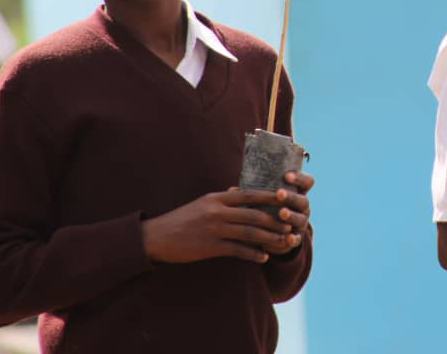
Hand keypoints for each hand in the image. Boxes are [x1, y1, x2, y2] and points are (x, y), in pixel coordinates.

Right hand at [141, 189, 294, 263]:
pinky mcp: (210, 247)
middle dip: (274, 220)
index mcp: (217, 198)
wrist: (157, 237)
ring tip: (283, 241)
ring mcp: (214, 230)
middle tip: (290, 224)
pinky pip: (238, 250)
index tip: (285, 199)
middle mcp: (217, 211)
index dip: (269, 197)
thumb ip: (222, 197)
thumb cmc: (181, 219)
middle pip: (253, 214)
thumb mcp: (202, 203)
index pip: (249, 194)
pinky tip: (264, 257)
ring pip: (249, 233)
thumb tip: (238, 189)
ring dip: (269, 238)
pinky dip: (253, 254)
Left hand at [261, 170, 313, 255]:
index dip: (299, 178)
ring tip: (282, 213)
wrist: (275, 234)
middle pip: (302, 200)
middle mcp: (302, 207)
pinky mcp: (296, 238)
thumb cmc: (267, 209)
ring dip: (291, 215)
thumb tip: (231, 189)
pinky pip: (297, 239)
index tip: (286, 175)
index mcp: (297, 193)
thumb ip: (254, 194)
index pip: (306, 182)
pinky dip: (292, 239)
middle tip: (279, 193)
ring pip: (300, 218)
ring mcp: (301, 222)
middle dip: (291, 196)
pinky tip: (287, 238)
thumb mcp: (264, 200)